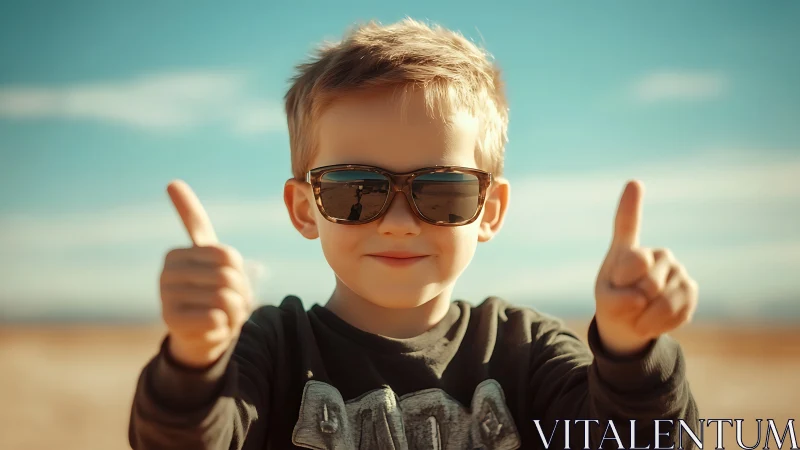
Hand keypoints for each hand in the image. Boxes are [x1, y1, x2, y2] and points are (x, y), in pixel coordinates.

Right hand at [160, 180, 252, 367]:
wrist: (202, 336)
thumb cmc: (212, 291)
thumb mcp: (212, 257)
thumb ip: (192, 219)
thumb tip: (171, 181)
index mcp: (178, 254)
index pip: (226, 255)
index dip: (239, 272)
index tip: (227, 280)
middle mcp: (167, 273)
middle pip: (229, 276)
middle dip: (240, 293)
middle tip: (229, 303)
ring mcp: (167, 297)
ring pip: (224, 297)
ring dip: (234, 311)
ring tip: (222, 315)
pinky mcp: (171, 320)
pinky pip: (216, 317)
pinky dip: (224, 325)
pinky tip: (212, 327)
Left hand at [594, 181, 697, 356]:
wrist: (633, 325)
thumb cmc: (615, 304)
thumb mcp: (605, 301)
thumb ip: (615, 299)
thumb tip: (640, 299)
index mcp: (627, 250)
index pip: (628, 224)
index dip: (631, 205)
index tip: (634, 183)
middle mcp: (654, 253)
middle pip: (642, 274)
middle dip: (630, 295)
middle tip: (627, 302)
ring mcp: (675, 268)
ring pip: (657, 294)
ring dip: (642, 313)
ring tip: (638, 314)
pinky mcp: (690, 287)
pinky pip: (674, 309)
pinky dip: (657, 323)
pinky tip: (651, 321)